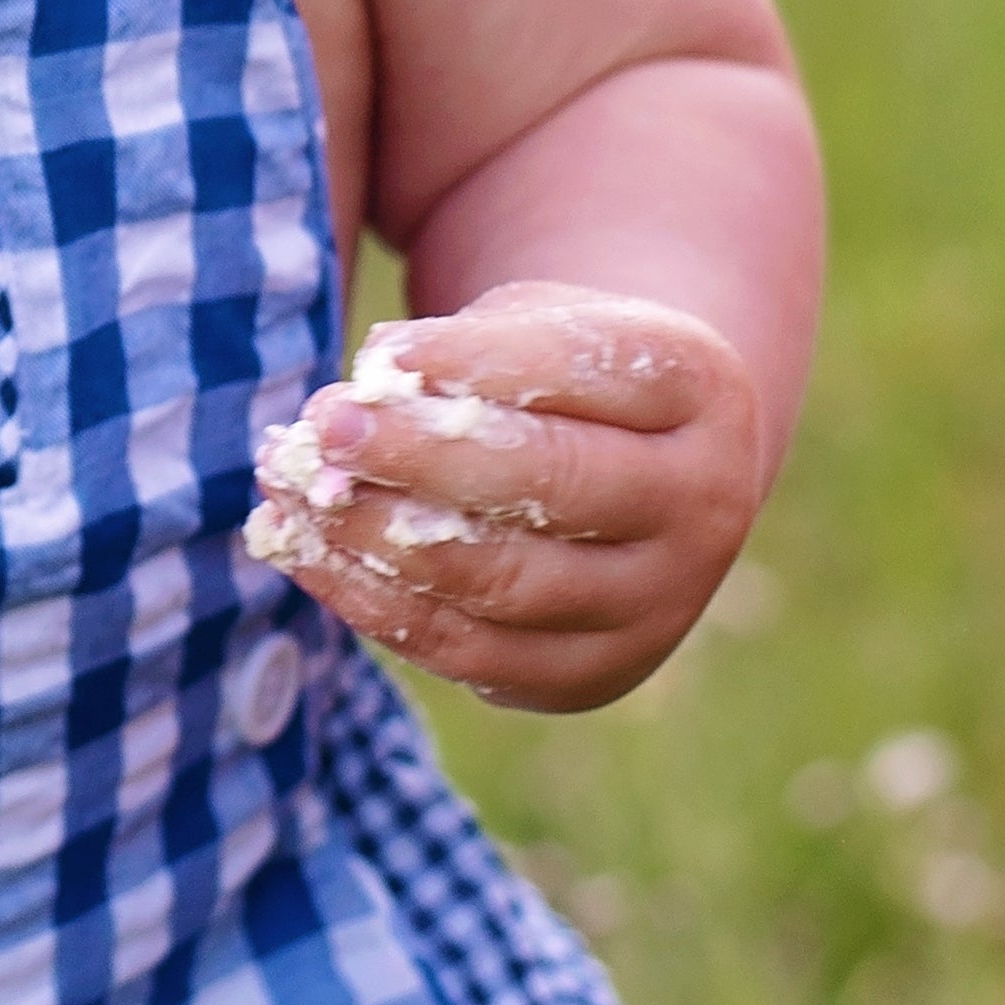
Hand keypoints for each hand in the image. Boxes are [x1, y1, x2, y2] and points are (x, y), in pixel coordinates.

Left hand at [245, 284, 762, 714]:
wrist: (637, 473)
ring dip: (379, 535)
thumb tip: (361, 392)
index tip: (380, 357)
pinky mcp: (591, 676)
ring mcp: (658, 604)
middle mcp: (706, 504)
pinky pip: (469, 649)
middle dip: (421, 455)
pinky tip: (306, 549)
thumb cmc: (563, 378)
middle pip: (553, 483)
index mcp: (703, 389)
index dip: (476, 363)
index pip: (586, 368)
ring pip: (504, 580)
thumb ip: (457, 349)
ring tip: (297, 488)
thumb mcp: (531, 328)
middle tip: (326, 428)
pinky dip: (373, 600)